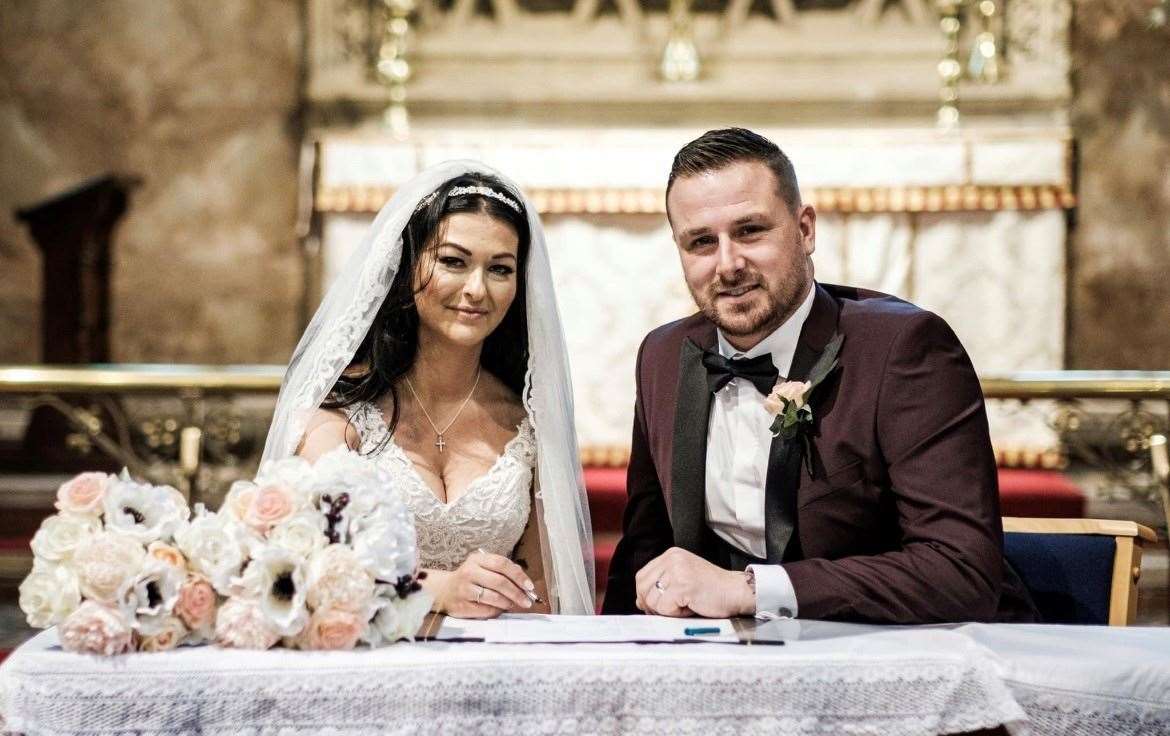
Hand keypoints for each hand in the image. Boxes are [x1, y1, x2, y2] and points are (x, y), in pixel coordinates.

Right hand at [432, 549, 536, 618]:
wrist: (444, 591)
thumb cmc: (470, 578)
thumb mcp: (483, 567)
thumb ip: (502, 570)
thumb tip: (524, 582)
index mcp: (477, 559)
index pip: (502, 564)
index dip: (518, 575)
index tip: (529, 586)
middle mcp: (469, 572)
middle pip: (500, 582)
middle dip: (517, 593)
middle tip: (527, 601)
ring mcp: (465, 589)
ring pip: (494, 597)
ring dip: (508, 603)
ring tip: (515, 605)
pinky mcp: (462, 606)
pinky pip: (485, 610)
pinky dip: (497, 611)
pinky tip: (500, 610)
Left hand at [635, 547, 754, 617]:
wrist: (736, 591)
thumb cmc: (712, 589)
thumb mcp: (683, 579)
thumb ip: (662, 585)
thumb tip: (640, 601)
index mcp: (670, 555)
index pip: (642, 577)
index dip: (646, 595)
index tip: (658, 605)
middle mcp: (672, 559)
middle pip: (643, 588)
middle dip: (653, 605)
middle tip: (673, 609)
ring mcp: (677, 570)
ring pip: (652, 600)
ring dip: (668, 610)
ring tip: (686, 605)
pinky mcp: (683, 585)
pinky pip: (664, 608)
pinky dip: (677, 614)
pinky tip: (691, 607)